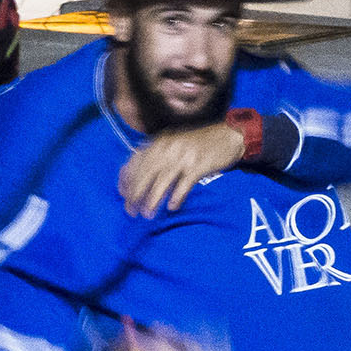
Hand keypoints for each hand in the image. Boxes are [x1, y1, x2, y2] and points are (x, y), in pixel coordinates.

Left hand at [119, 120, 246, 217]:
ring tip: (147, 214)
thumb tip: (138, 179)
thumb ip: (156, 157)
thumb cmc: (198, 144)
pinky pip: (184, 183)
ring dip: (153, 199)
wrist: (228, 135)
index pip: (136, 161)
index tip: (122, 195)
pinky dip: (177, 196)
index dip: (127, 179)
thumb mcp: (173, 144)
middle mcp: (169, 147)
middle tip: (131, 211)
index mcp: (160, 142)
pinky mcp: (199, 165)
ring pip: (163, 180)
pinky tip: (171, 207)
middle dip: (136, 193)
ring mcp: (184, 156)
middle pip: (146, 173)